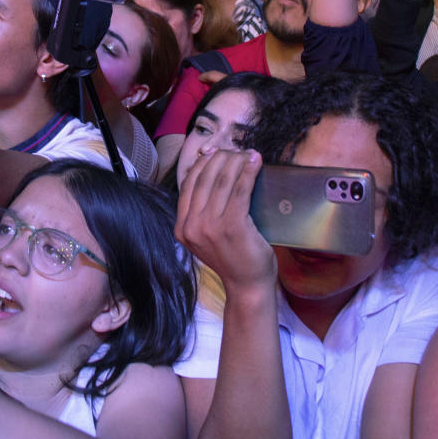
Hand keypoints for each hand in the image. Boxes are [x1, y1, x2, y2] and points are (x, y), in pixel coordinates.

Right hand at [175, 148, 274, 297]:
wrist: (247, 286)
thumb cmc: (233, 258)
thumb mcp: (208, 235)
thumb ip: (203, 212)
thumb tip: (211, 171)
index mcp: (182, 227)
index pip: (189, 184)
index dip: (203, 163)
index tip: (217, 152)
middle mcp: (191, 226)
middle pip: (204, 178)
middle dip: (222, 158)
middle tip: (237, 152)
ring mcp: (210, 227)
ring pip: (222, 181)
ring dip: (236, 161)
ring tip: (249, 154)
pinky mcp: (232, 227)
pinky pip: (239, 191)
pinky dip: (248, 172)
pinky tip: (255, 162)